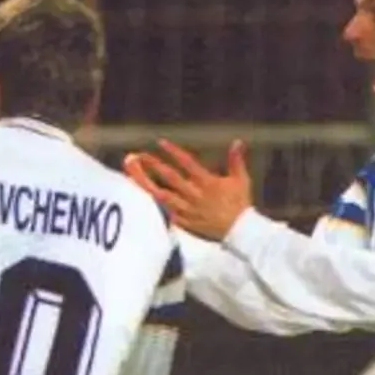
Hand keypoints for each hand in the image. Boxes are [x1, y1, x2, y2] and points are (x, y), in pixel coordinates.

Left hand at [123, 138, 252, 241]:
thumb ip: (236, 161)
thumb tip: (237, 143)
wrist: (239, 231)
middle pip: (170, 177)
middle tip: (138, 156)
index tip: (160, 142)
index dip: (173, 151)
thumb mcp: (241, 180)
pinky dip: (154, 206)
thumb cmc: (240, 204)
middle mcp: (194, 194)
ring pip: (163, 196)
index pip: (187, 162)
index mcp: (207, 182)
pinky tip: (141, 200)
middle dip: (153, 165)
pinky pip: (166, 213)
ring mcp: (188, 209)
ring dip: (147, 185)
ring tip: (133, 176)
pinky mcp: (185, 222)